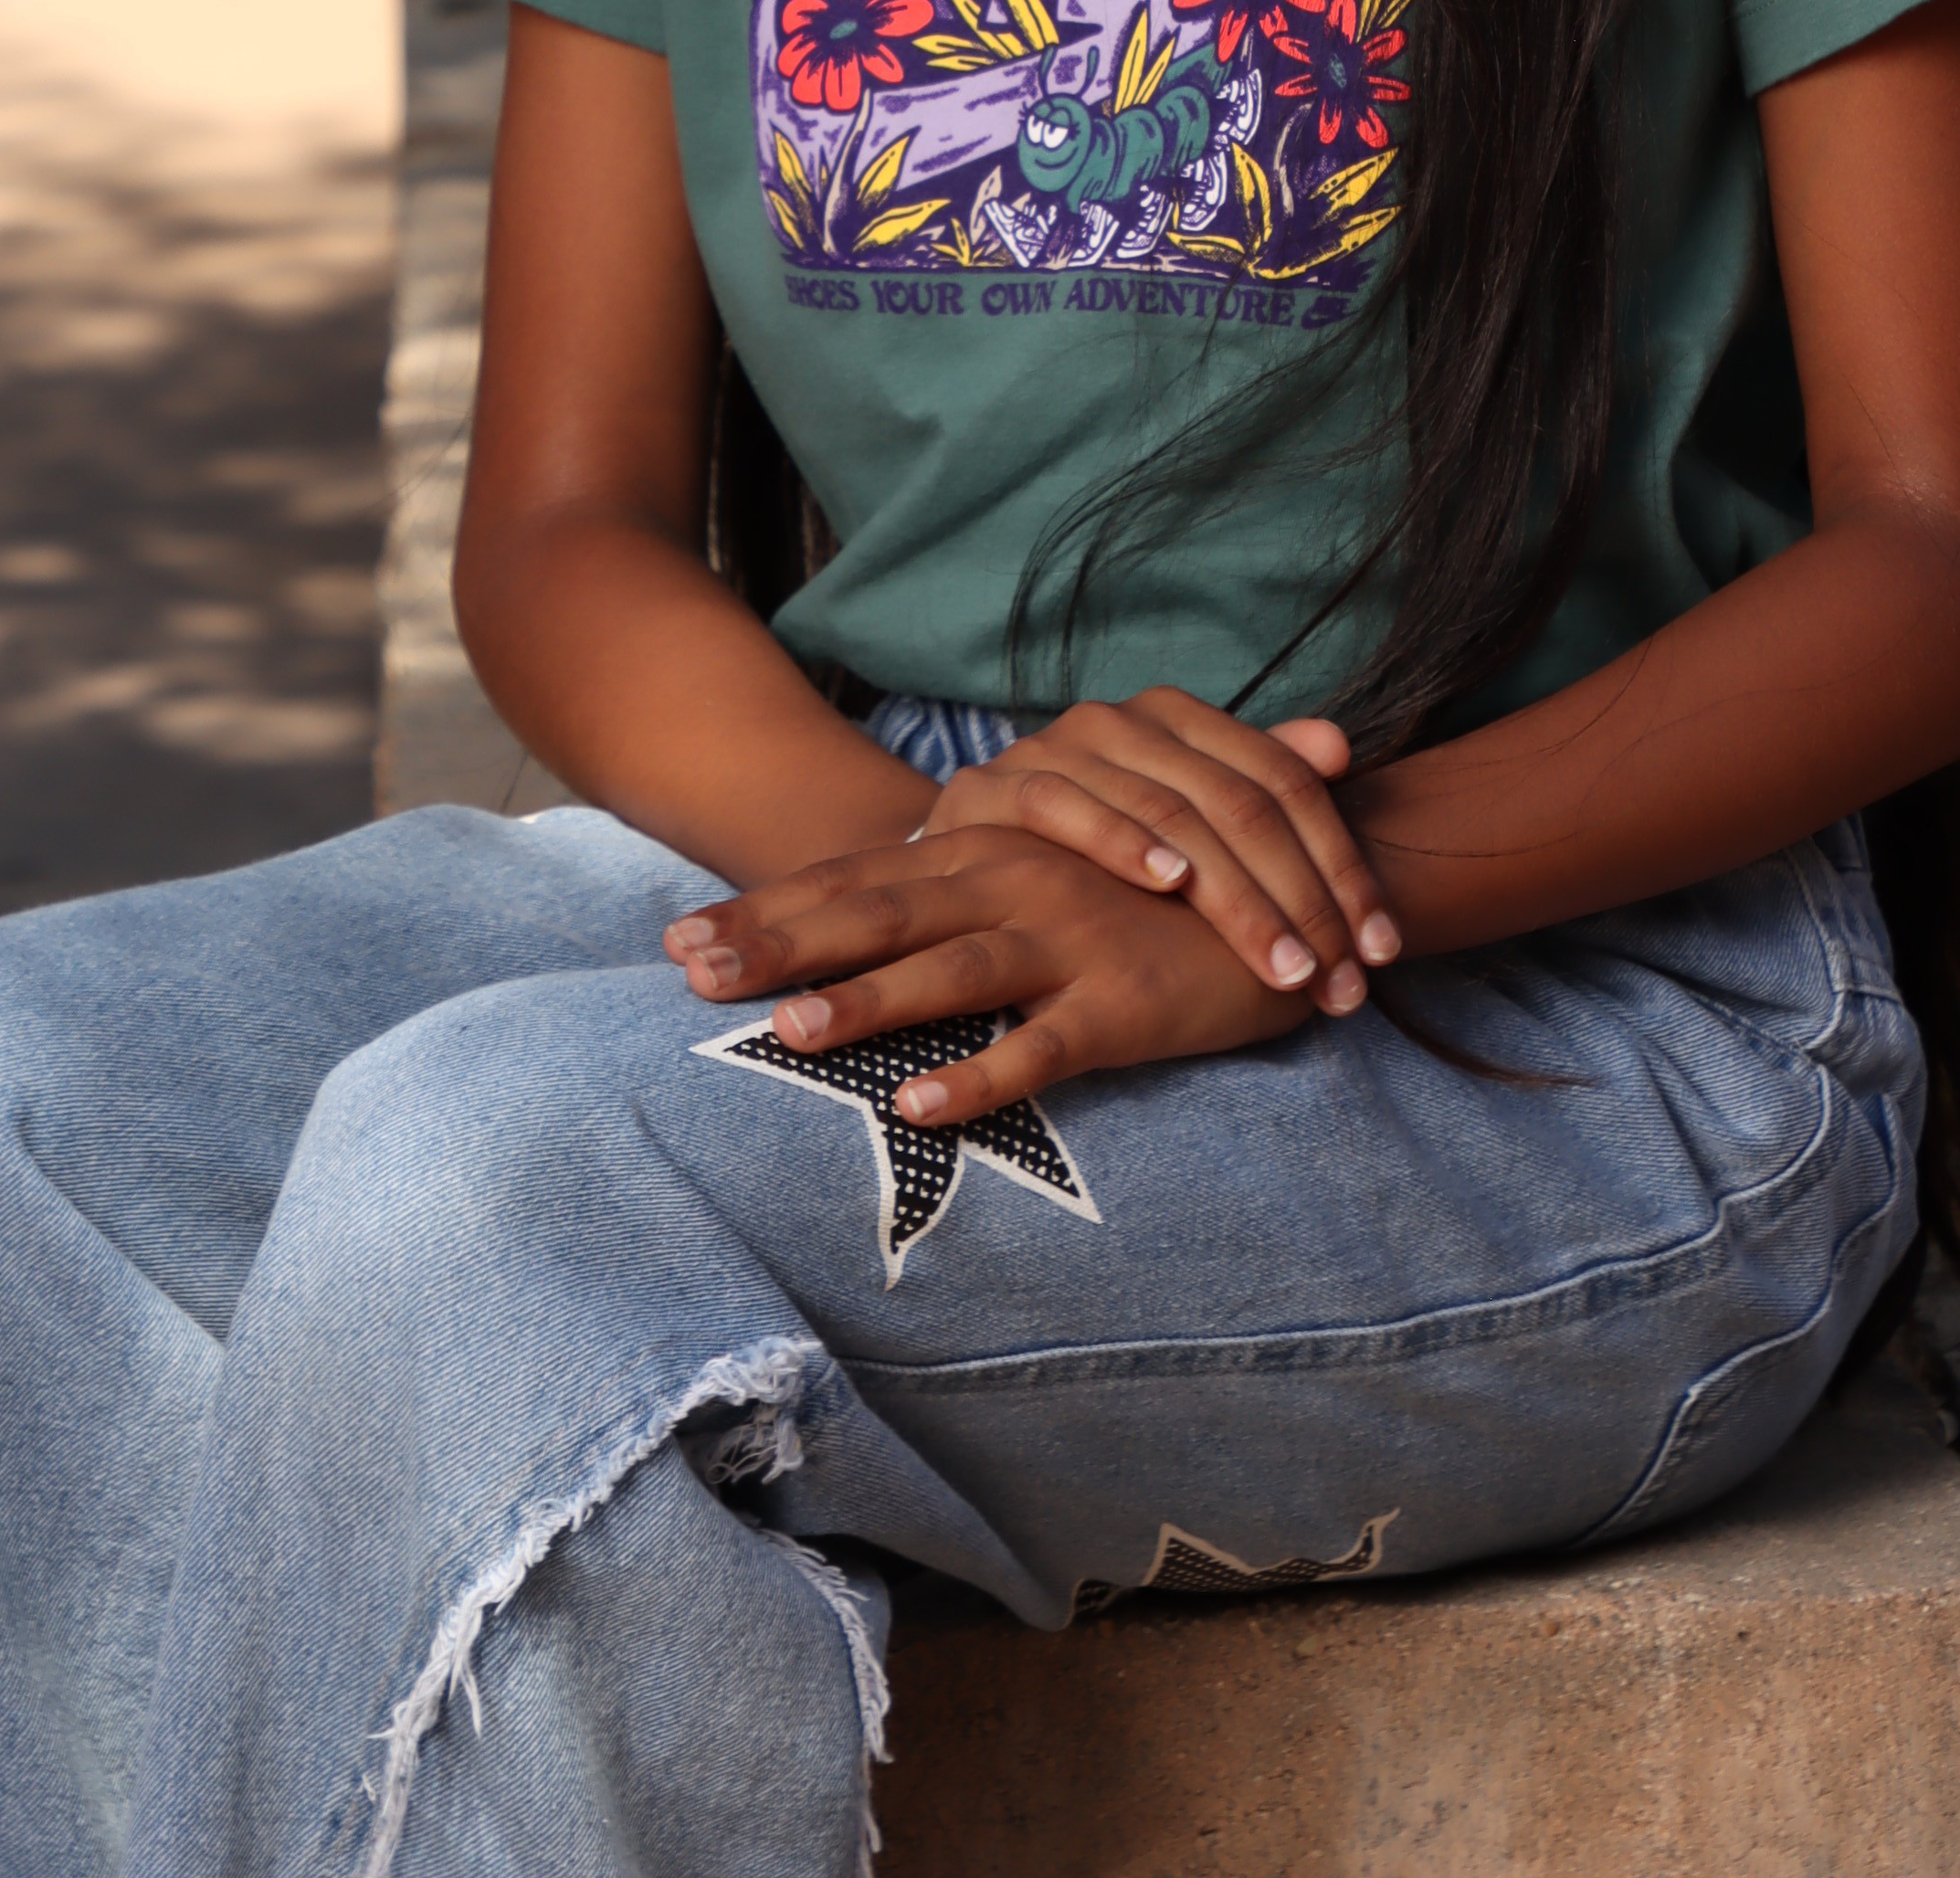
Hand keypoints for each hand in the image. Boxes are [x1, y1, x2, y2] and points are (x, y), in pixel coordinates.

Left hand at [666, 819, 1330, 1128]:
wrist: (1285, 898)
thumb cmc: (1143, 899)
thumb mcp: (1039, 886)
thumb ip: (952, 899)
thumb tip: (852, 932)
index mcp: (984, 851)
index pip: (853, 881)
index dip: (764, 910)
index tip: (674, 942)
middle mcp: (1013, 883)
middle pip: (875, 914)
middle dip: (777, 945)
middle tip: (687, 972)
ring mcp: (1067, 941)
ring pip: (949, 972)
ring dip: (867, 1003)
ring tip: (786, 1033)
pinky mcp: (1121, 1004)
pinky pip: (1041, 1048)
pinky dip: (981, 1077)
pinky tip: (919, 1108)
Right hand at [908, 688, 1400, 1008]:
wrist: (962, 854)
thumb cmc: (1093, 844)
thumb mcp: (1182, 812)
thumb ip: (1260, 778)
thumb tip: (1341, 745)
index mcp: (1179, 718)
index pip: (1285, 782)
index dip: (1340, 865)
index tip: (1380, 951)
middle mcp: (1122, 720)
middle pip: (1238, 803)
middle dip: (1299, 900)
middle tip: (1338, 980)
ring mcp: (1056, 747)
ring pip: (1169, 810)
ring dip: (1233, 896)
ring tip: (1284, 962)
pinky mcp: (994, 785)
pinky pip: (1067, 805)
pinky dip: (1121, 841)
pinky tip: (1171, 884)